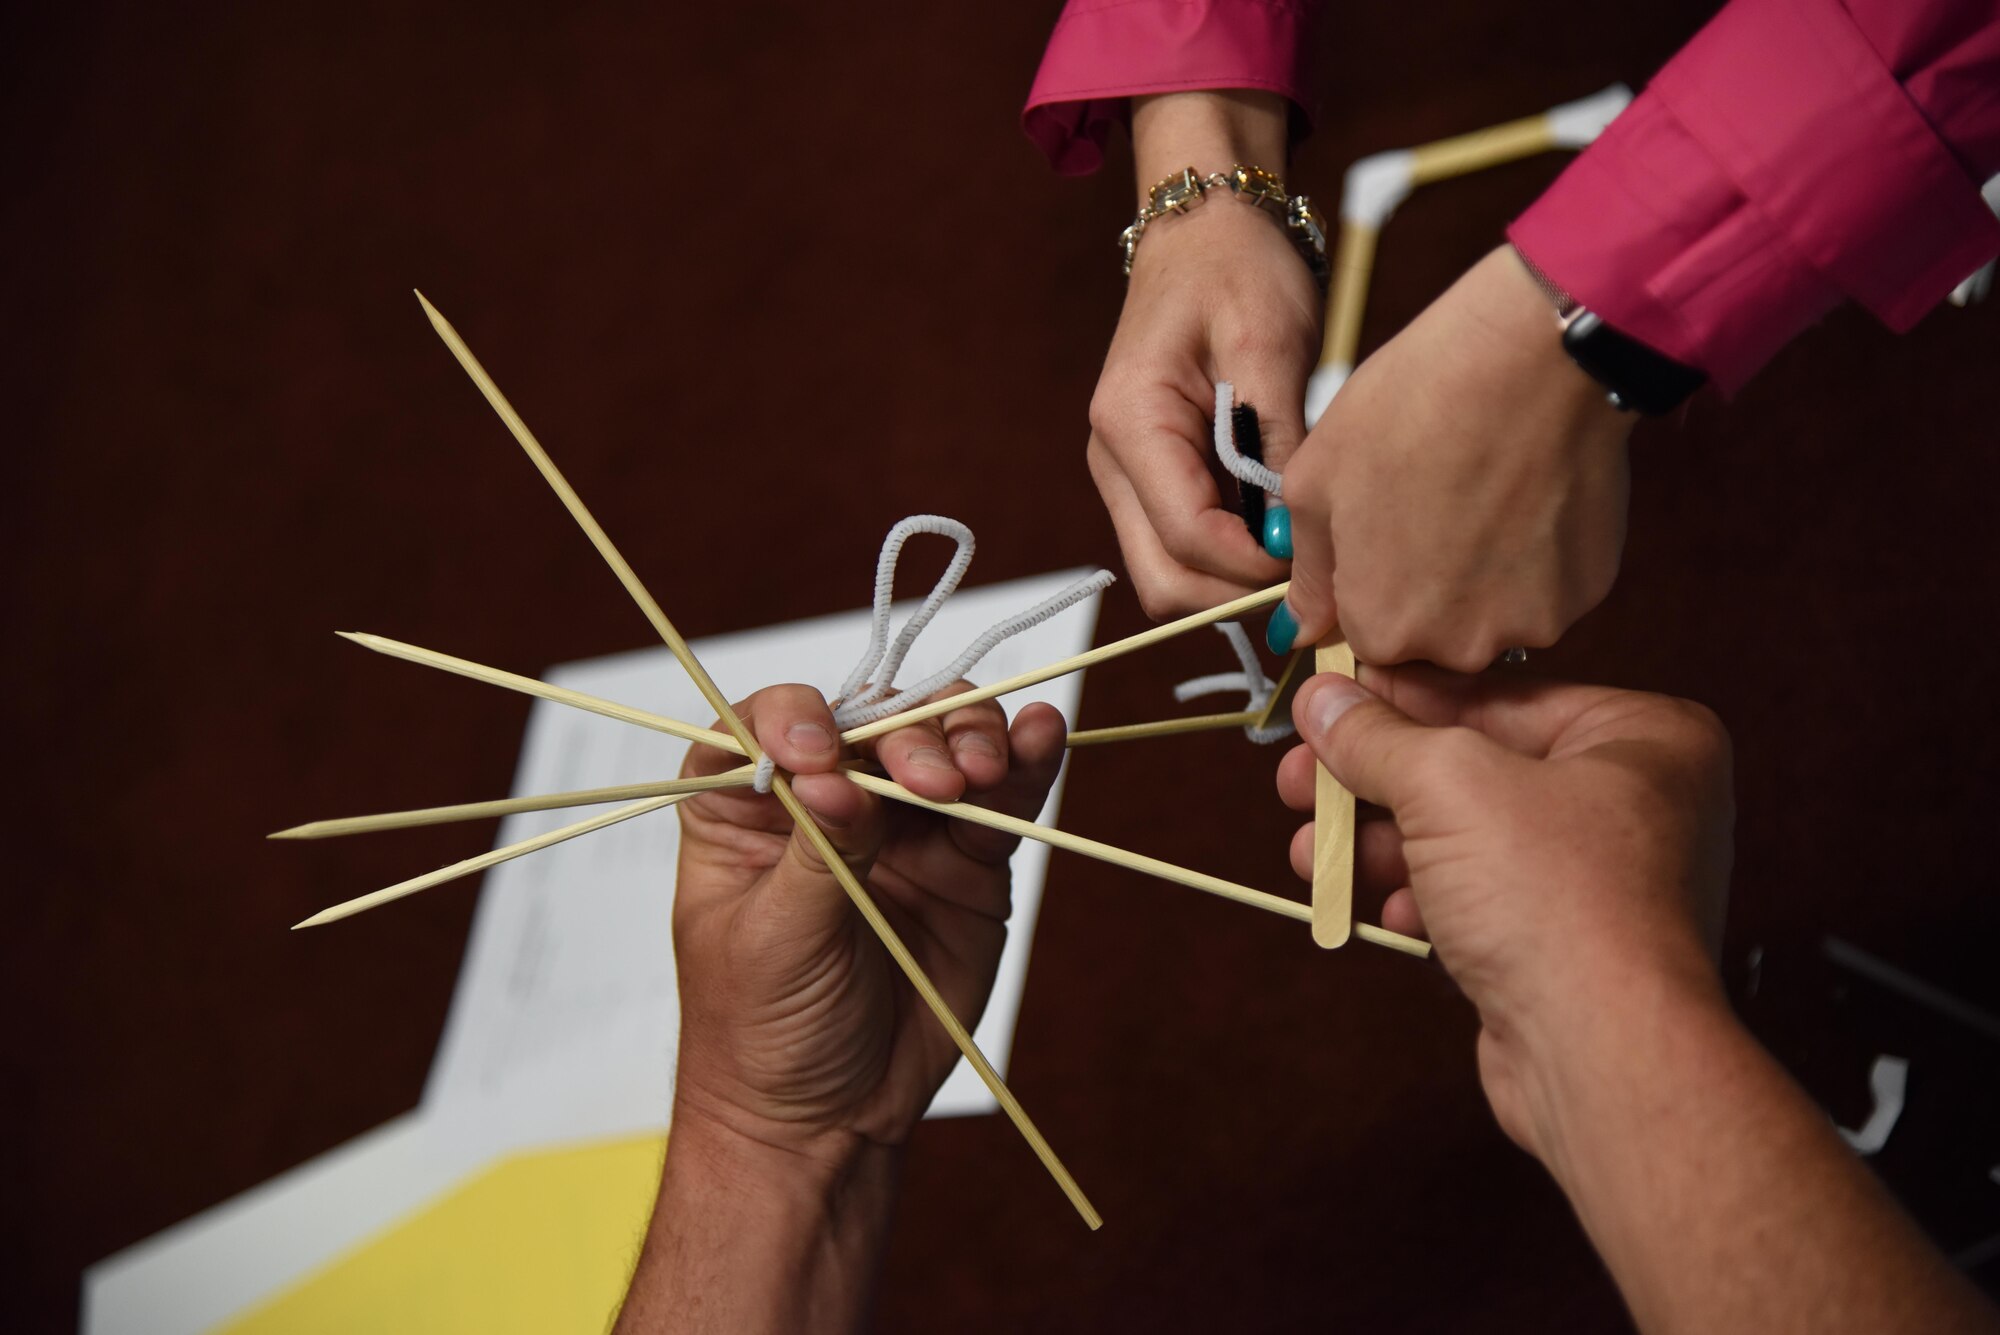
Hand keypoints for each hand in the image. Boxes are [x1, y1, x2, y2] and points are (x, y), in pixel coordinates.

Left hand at [670, 683, 1066, 1159]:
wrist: (828, 1122)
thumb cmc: (764, 1032)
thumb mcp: (773, 940)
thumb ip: (819, 853)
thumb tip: (841, 776)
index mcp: (747, 808)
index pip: (768, 723)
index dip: (797, 715)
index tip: (819, 750)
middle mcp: (830, 799)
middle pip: (873, 720)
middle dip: (906, 734)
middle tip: (928, 782)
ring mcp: (903, 826)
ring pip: (943, 743)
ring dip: (968, 737)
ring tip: (980, 771)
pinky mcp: (967, 862)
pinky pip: (1001, 799)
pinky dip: (1026, 761)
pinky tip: (1043, 733)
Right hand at [1087, 90, 1314, 618]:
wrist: (1206, 226)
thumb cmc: (1238, 269)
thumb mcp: (1270, 344)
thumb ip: (1276, 445)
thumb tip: (1294, 536)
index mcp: (1130, 423)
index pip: (1186, 535)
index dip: (1254, 566)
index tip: (1318, 558)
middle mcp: (1112, 460)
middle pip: (1164, 577)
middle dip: (1235, 593)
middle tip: (1311, 573)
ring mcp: (1126, 474)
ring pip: (1170, 572)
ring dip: (1233, 579)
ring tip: (1301, 549)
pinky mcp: (1153, 477)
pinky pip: (1184, 543)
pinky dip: (1230, 555)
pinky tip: (1281, 528)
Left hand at [1271, 246, 1633, 668]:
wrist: (1530, 359)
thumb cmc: (1411, 409)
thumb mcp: (1315, 484)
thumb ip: (1308, 572)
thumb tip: (1302, 628)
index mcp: (1383, 630)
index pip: (1363, 635)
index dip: (1367, 579)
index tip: (1382, 527)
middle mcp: (1461, 648)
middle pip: (1432, 634)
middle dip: (1426, 585)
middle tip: (1434, 502)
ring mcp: (1535, 623)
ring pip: (1493, 612)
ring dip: (1484, 572)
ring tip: (1482, 493)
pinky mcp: (1591, 589)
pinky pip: (1548, 587)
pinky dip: (1536, 554)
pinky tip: (1529, 493)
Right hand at [1279, 664, 1732, 1156]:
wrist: (1601, 1055)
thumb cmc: (1557, 901)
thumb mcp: (1447, 785)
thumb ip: (1377, 736)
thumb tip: (1323, 698)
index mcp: (1642, 736)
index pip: (1496, 693)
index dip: (1397, 697)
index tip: (1327, 698)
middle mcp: (1638, 801)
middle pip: (1474, 768)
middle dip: (1376, 782)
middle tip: (1297, 780)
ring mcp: (1605, 881)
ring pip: (1468, 839)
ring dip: (1382, 845)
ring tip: (1314, 853)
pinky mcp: (1567, 948)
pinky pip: (1481, 900)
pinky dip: (1422, 900)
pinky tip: (1375, 908)